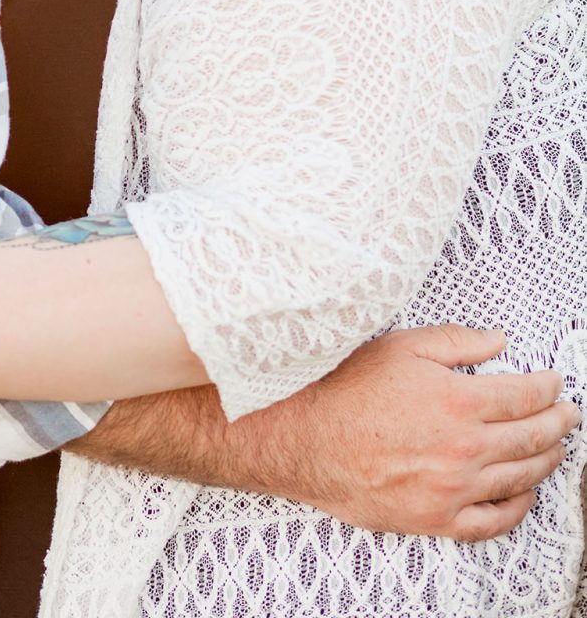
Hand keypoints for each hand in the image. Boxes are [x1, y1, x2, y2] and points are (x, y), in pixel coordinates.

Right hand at [232, 324, 578, 539]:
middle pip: (532, 437)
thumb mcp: (400, 346)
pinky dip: (517, 507)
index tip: (555, 382)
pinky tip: (523, 493)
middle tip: (568, 414)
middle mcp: (464, 448)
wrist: (303, 438)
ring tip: (554, 447)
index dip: (547, 387)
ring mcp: (453, 489)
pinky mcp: (436, 519)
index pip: (525, 395)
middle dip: (558, 422)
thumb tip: (498, 342)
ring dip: (546, 460)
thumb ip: (456, 342)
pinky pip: (493, 520)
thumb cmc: (344, 388)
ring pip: (520, 477)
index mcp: (459, 401)